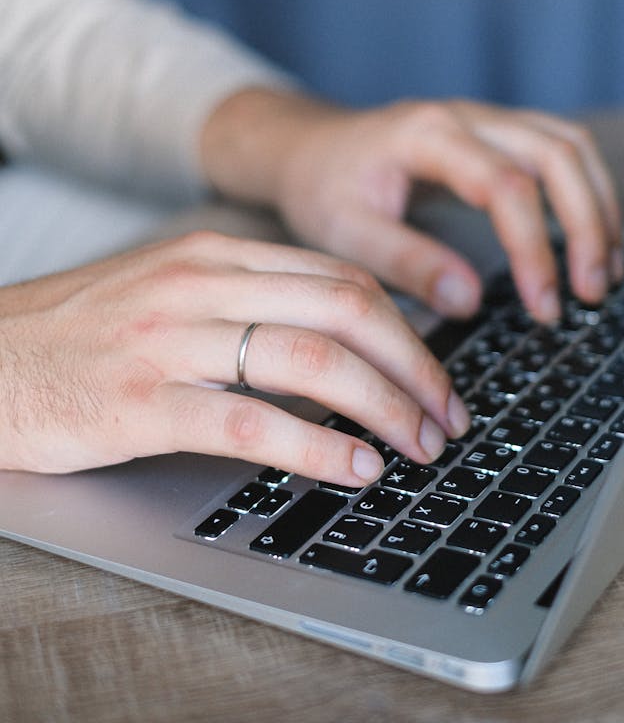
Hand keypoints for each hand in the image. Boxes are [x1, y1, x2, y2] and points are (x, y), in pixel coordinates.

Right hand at [0, 232, 467, 480]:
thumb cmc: (77, 337)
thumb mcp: (167, 295)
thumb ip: (245, 306)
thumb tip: (336, 346)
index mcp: (212, 254)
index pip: (340, 277)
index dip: (407, 329)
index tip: (434, 375)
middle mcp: (198, 283)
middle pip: (345, 308)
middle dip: (415, 366)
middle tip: (447, 415)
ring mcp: (168, 339)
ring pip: (310, 358)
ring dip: (383, 405)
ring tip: (417, 447)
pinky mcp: (139, 401)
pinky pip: (251, 420)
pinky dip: (318, 446)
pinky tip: (354, 469)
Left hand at [201, 90, 623, 322]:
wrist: (307, 149)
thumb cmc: (321, 188)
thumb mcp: (345, 232)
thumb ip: (406, 262)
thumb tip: (469, 299)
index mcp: (425, 135)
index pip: (504, 184)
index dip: (533, 247)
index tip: (544, 303)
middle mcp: (464, 115)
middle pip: (556, 153)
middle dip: (585, 225)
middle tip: (591, 293)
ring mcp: (485, 119)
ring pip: (570, 144)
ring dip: (598, 207)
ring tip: (605, 272)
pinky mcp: (495, 134)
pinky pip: (560, 149)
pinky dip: (586, 193)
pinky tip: (590, 240)